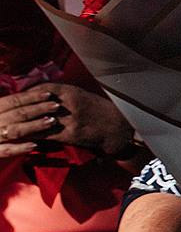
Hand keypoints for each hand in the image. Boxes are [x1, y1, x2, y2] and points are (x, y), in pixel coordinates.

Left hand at [0, 83, 136, 159]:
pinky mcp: (72, 134)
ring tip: (6, 130)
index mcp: (71, 91)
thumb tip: (42, 93)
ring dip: (21, 127)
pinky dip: (35, 138)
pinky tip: (24, 141)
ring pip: (39, 122)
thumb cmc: (98, 110)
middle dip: (18, 110)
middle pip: (37, 105)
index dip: (25, 94)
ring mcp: (70, 119)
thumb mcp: (81, 96)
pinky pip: (49, 136)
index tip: (12, 98)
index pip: (42, 90)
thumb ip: (62, 94)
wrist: (117, 126)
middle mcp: (69, 103)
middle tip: (3, 114)